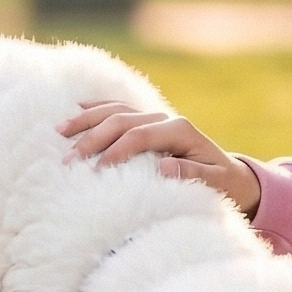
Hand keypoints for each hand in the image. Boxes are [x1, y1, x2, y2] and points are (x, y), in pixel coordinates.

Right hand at [58, 100, 261, 216]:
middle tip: (69, 158)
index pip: (140, 135)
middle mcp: (166, 119)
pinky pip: (117, 110)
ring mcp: (155, 118)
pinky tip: (74, 109)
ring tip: (60, 131)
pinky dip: (96, 109)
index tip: (96, 169)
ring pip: (115, 111)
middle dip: (93, 138)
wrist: (231, 174)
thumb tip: (163, 166)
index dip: (116, 150)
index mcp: (180, 131)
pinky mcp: (147, 122)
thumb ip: (193, 174)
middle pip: (122, 121)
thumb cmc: (223, 183)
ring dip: (86, 119)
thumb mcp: (216, 183)